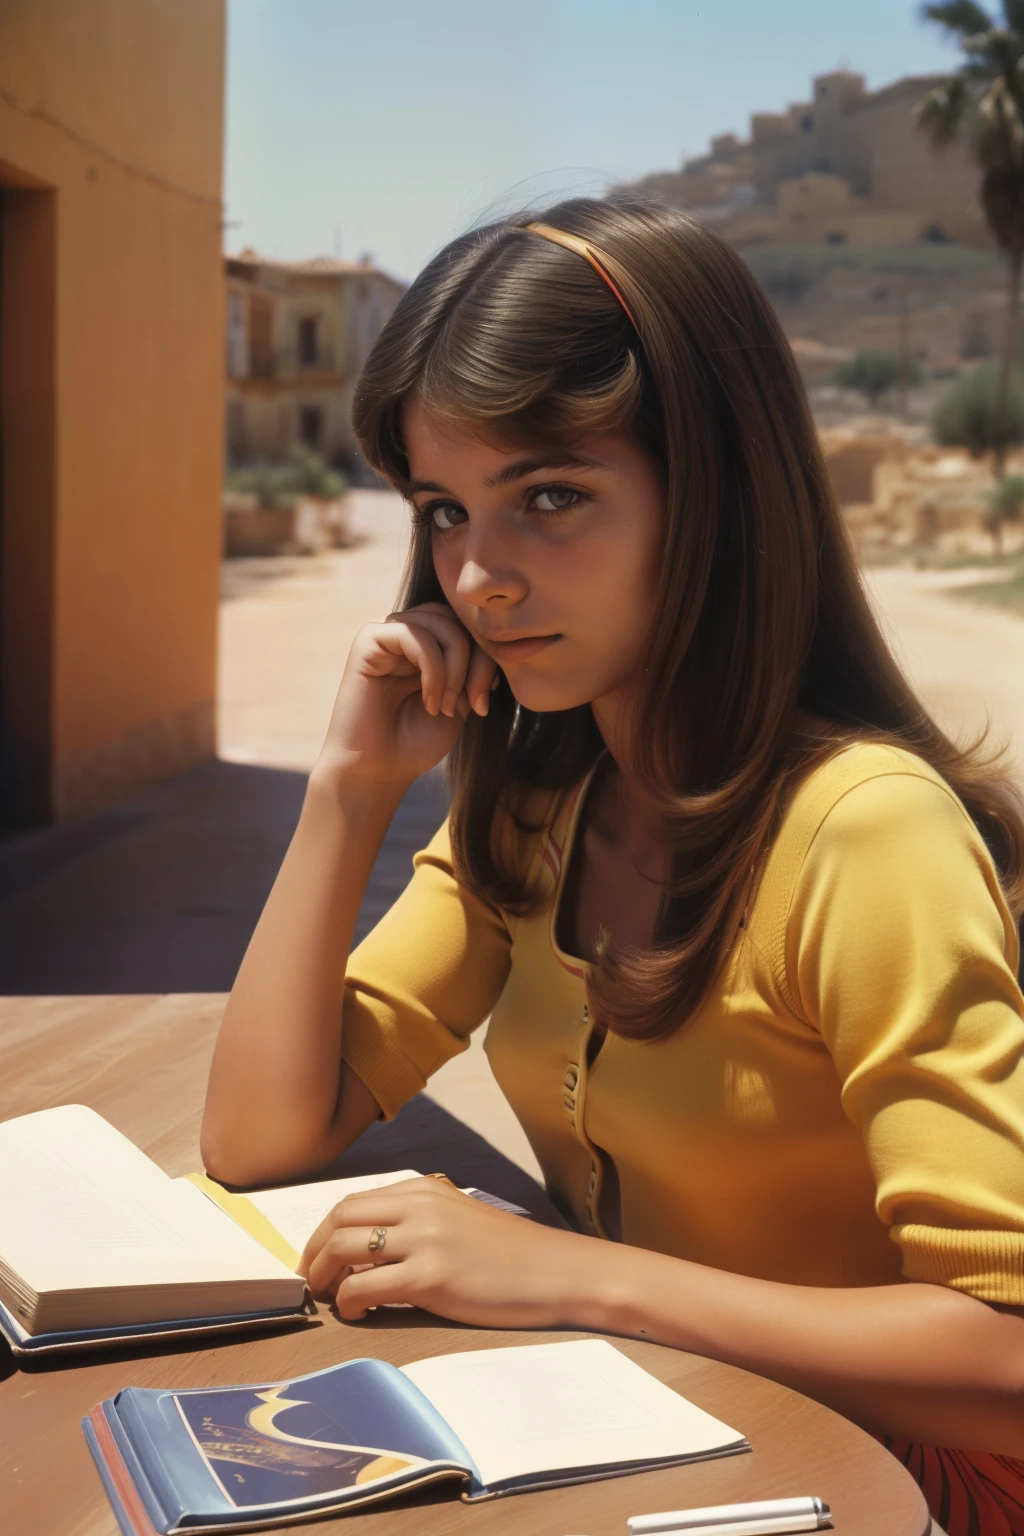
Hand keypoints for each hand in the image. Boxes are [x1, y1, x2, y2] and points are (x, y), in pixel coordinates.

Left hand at [297, 1176, 596, 1326]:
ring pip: (344, 1250)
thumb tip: (374, 1240)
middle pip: (340, 1219)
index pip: (353, 1202)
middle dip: (314, 1252)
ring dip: (326, 1277)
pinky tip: (360, 1314)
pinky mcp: (432, 1277)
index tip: (317, 1258)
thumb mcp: (463, 1216)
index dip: (324, 1232)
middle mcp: (420, 1206)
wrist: (559, 1273)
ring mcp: (425, 1240)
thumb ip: (422, 1216)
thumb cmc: (513, 1255)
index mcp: (426, 1188)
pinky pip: (366, 1287)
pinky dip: (350, 1303)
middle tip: (313, 1282)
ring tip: (332, 1300)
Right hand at [315, 603, 497, 788]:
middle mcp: (406, 633)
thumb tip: (493, 645)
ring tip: (448, 706)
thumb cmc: (414, 743)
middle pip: (456, 617)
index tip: (486, 701)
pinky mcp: (367, 642)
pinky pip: (413, 634)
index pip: (466, 625)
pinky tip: (431, 702)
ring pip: (438, 621)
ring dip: (455, 666)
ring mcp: (386, 634)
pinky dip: (433, 668)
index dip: (486, 656)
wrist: (376, 771)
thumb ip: (475, 670)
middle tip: (474, 703)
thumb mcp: (460, 703)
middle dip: (476, 659)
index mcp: (427, 645)